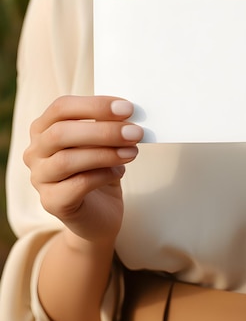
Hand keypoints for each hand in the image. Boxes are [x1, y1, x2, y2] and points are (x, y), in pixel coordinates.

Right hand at [24, 95, 142, 244]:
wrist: (100, 215)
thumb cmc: (100, 172)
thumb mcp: (103, 144)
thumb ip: (107, 126)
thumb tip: (127, 114)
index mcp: (44, 129)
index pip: (61, 107)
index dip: (95, 105)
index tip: (127, 108)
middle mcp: (35, 152)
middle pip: (61, 132)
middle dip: (103, 131)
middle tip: (135, 133)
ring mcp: (39, 178)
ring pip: (67, 160)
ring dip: (105, 154)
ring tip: (132, 152)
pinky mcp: (51, 202)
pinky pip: (77, 184)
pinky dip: (103, 175)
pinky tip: (119, 172)